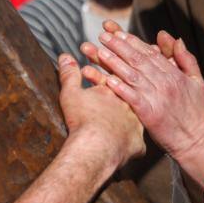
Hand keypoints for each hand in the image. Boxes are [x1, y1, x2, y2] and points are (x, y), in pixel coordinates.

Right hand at [57, 53, 145, 170]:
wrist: (96, 145)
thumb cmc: (83, 120)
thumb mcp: (71, 93)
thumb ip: (69, 75)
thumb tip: (65, 57)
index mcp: (113, 92)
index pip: (116, 79)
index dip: (113, 77)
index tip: (112, 77)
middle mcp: (127, 105)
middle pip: (130, 96)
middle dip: (128, 93)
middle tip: (123, 96)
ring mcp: (134, 124)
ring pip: (137, 118)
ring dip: (133, 117)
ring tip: (128, 119)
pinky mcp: (136, 143)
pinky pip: (138, 144)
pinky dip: (135, 144)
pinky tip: (133, 145)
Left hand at [79, 22, 203, 185]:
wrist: (195, 141)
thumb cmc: (195, 112)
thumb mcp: (197, 81)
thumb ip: (186, 59)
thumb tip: (176, 38)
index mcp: (174, 74)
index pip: (150, 53)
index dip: (132, 42)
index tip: (117, 33)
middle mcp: (165, 83)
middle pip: (138, 60)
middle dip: (119, 46)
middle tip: (103, 36)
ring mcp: (157, 98)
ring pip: (132, 75)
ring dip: (114, 62)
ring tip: (99, 52)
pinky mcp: (149, 113)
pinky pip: (132, 97)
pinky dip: (120, 87)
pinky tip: (107, 79)